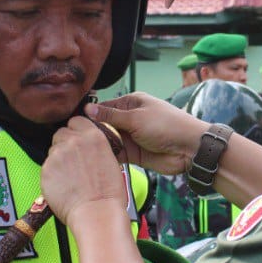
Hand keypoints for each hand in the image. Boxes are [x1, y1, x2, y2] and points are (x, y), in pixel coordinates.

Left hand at [42, 117, 131, 226]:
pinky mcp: (46, 169)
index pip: (76, 120)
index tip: (77, 139)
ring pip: (53, 150)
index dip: (76, 131)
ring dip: (59, 159)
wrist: (96, 212)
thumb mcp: (110, 160)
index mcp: (93, 136)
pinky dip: (52, 174)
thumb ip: (95, 147)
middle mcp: (74, 141)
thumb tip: (87, 147)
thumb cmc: (108, 194)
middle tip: (73, 162)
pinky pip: (46, 166)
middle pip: (61, 133)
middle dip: (65, 144)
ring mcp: (58, 155)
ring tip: (70, 176)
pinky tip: (63, 185)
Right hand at [83, 93, 206, 175]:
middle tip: (73, 139)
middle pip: (104, 124)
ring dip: (98, 144)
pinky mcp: (133, 153)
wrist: (189, 149)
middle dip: (91, 131)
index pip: (104, 107)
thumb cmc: (166, 126)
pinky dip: (107, 156)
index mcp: (131, 103)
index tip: (72, 122)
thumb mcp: (136, 118)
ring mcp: (131, 136)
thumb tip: (87, 109)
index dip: (90, 114)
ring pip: (108, 140)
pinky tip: (93, 159)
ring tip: (80, 150)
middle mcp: (129, 119)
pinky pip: (116, 153)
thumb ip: (111, 116)